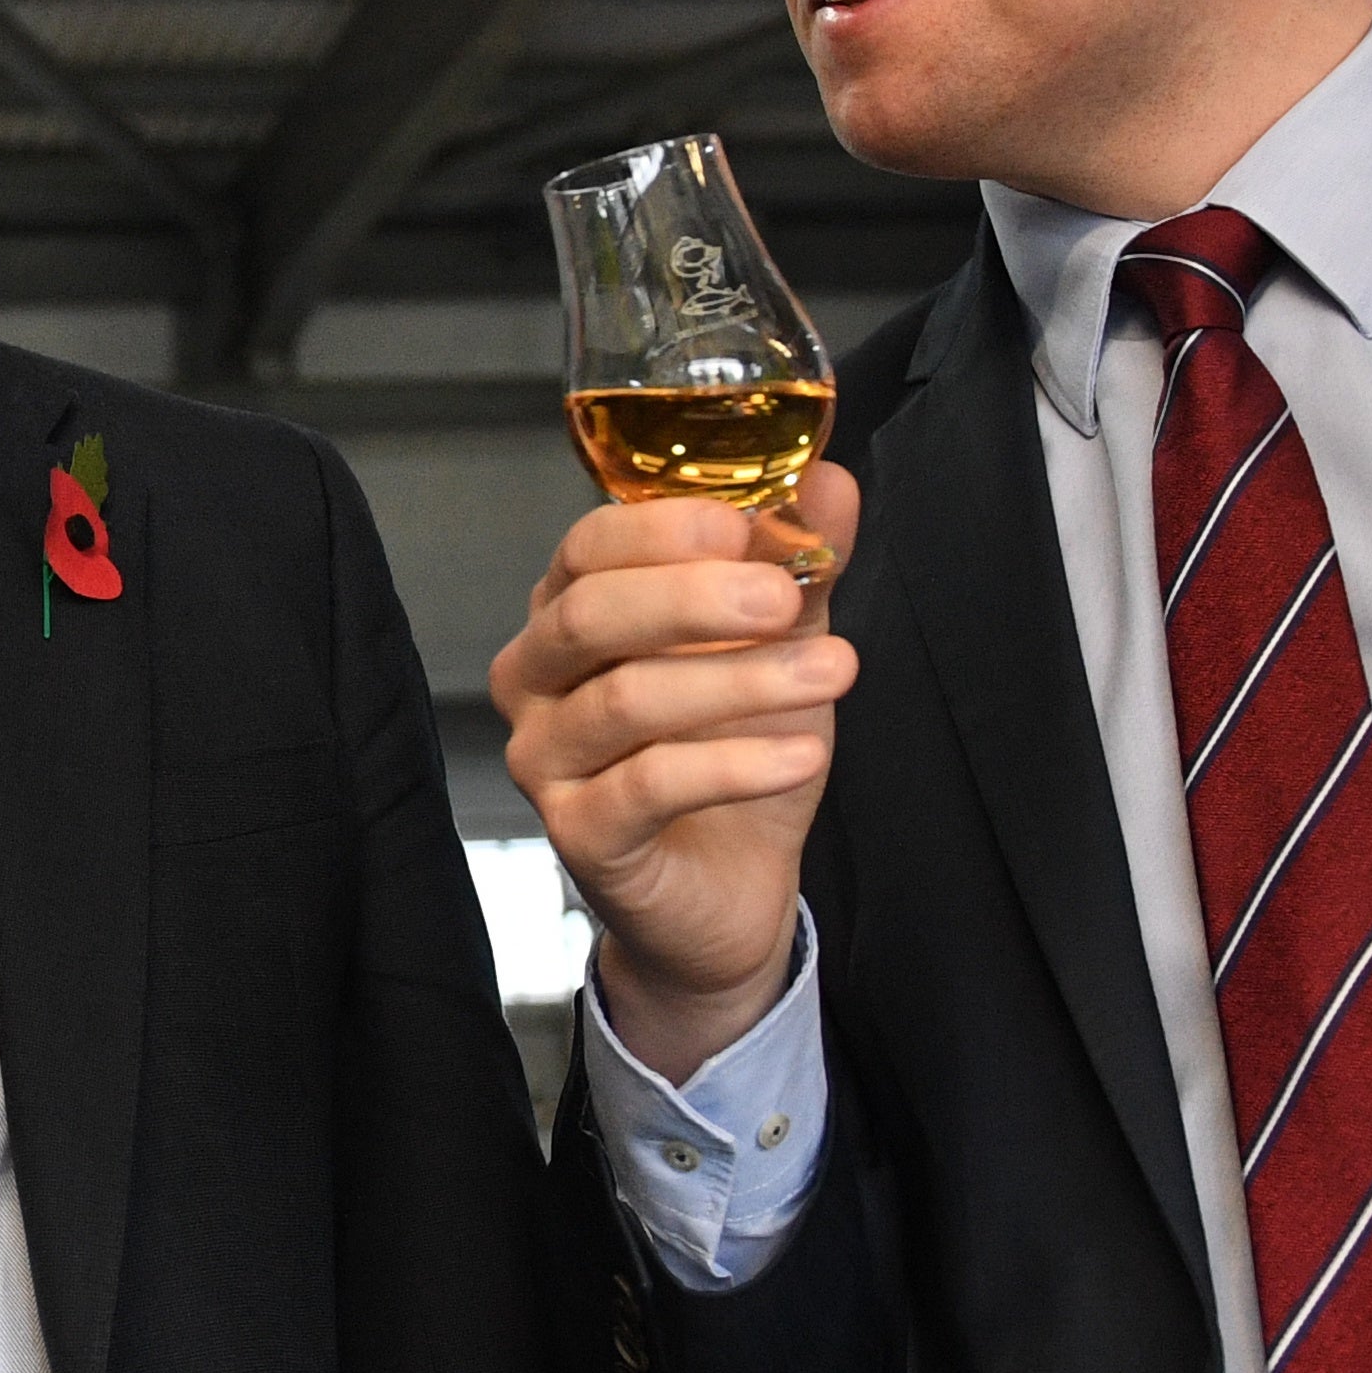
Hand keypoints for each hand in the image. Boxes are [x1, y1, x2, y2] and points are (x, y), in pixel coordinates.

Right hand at [490, 463, 860, 1083]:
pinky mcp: (579, 834)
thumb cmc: (733, 752)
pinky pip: (648, 786)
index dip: (661, 530)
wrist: (727, 892)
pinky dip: (735, 764)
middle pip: (589, 616)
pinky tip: (803, 754)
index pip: (588, 547)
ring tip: (834, 672)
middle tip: (784, 596)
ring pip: (625, 702)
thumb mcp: (779, 647)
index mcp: (571, 612)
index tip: (746, 527)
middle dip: (693, 598)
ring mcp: (547, 759)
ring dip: (738, 682)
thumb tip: (831, 480)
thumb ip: (798, 564)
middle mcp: (537, 678)